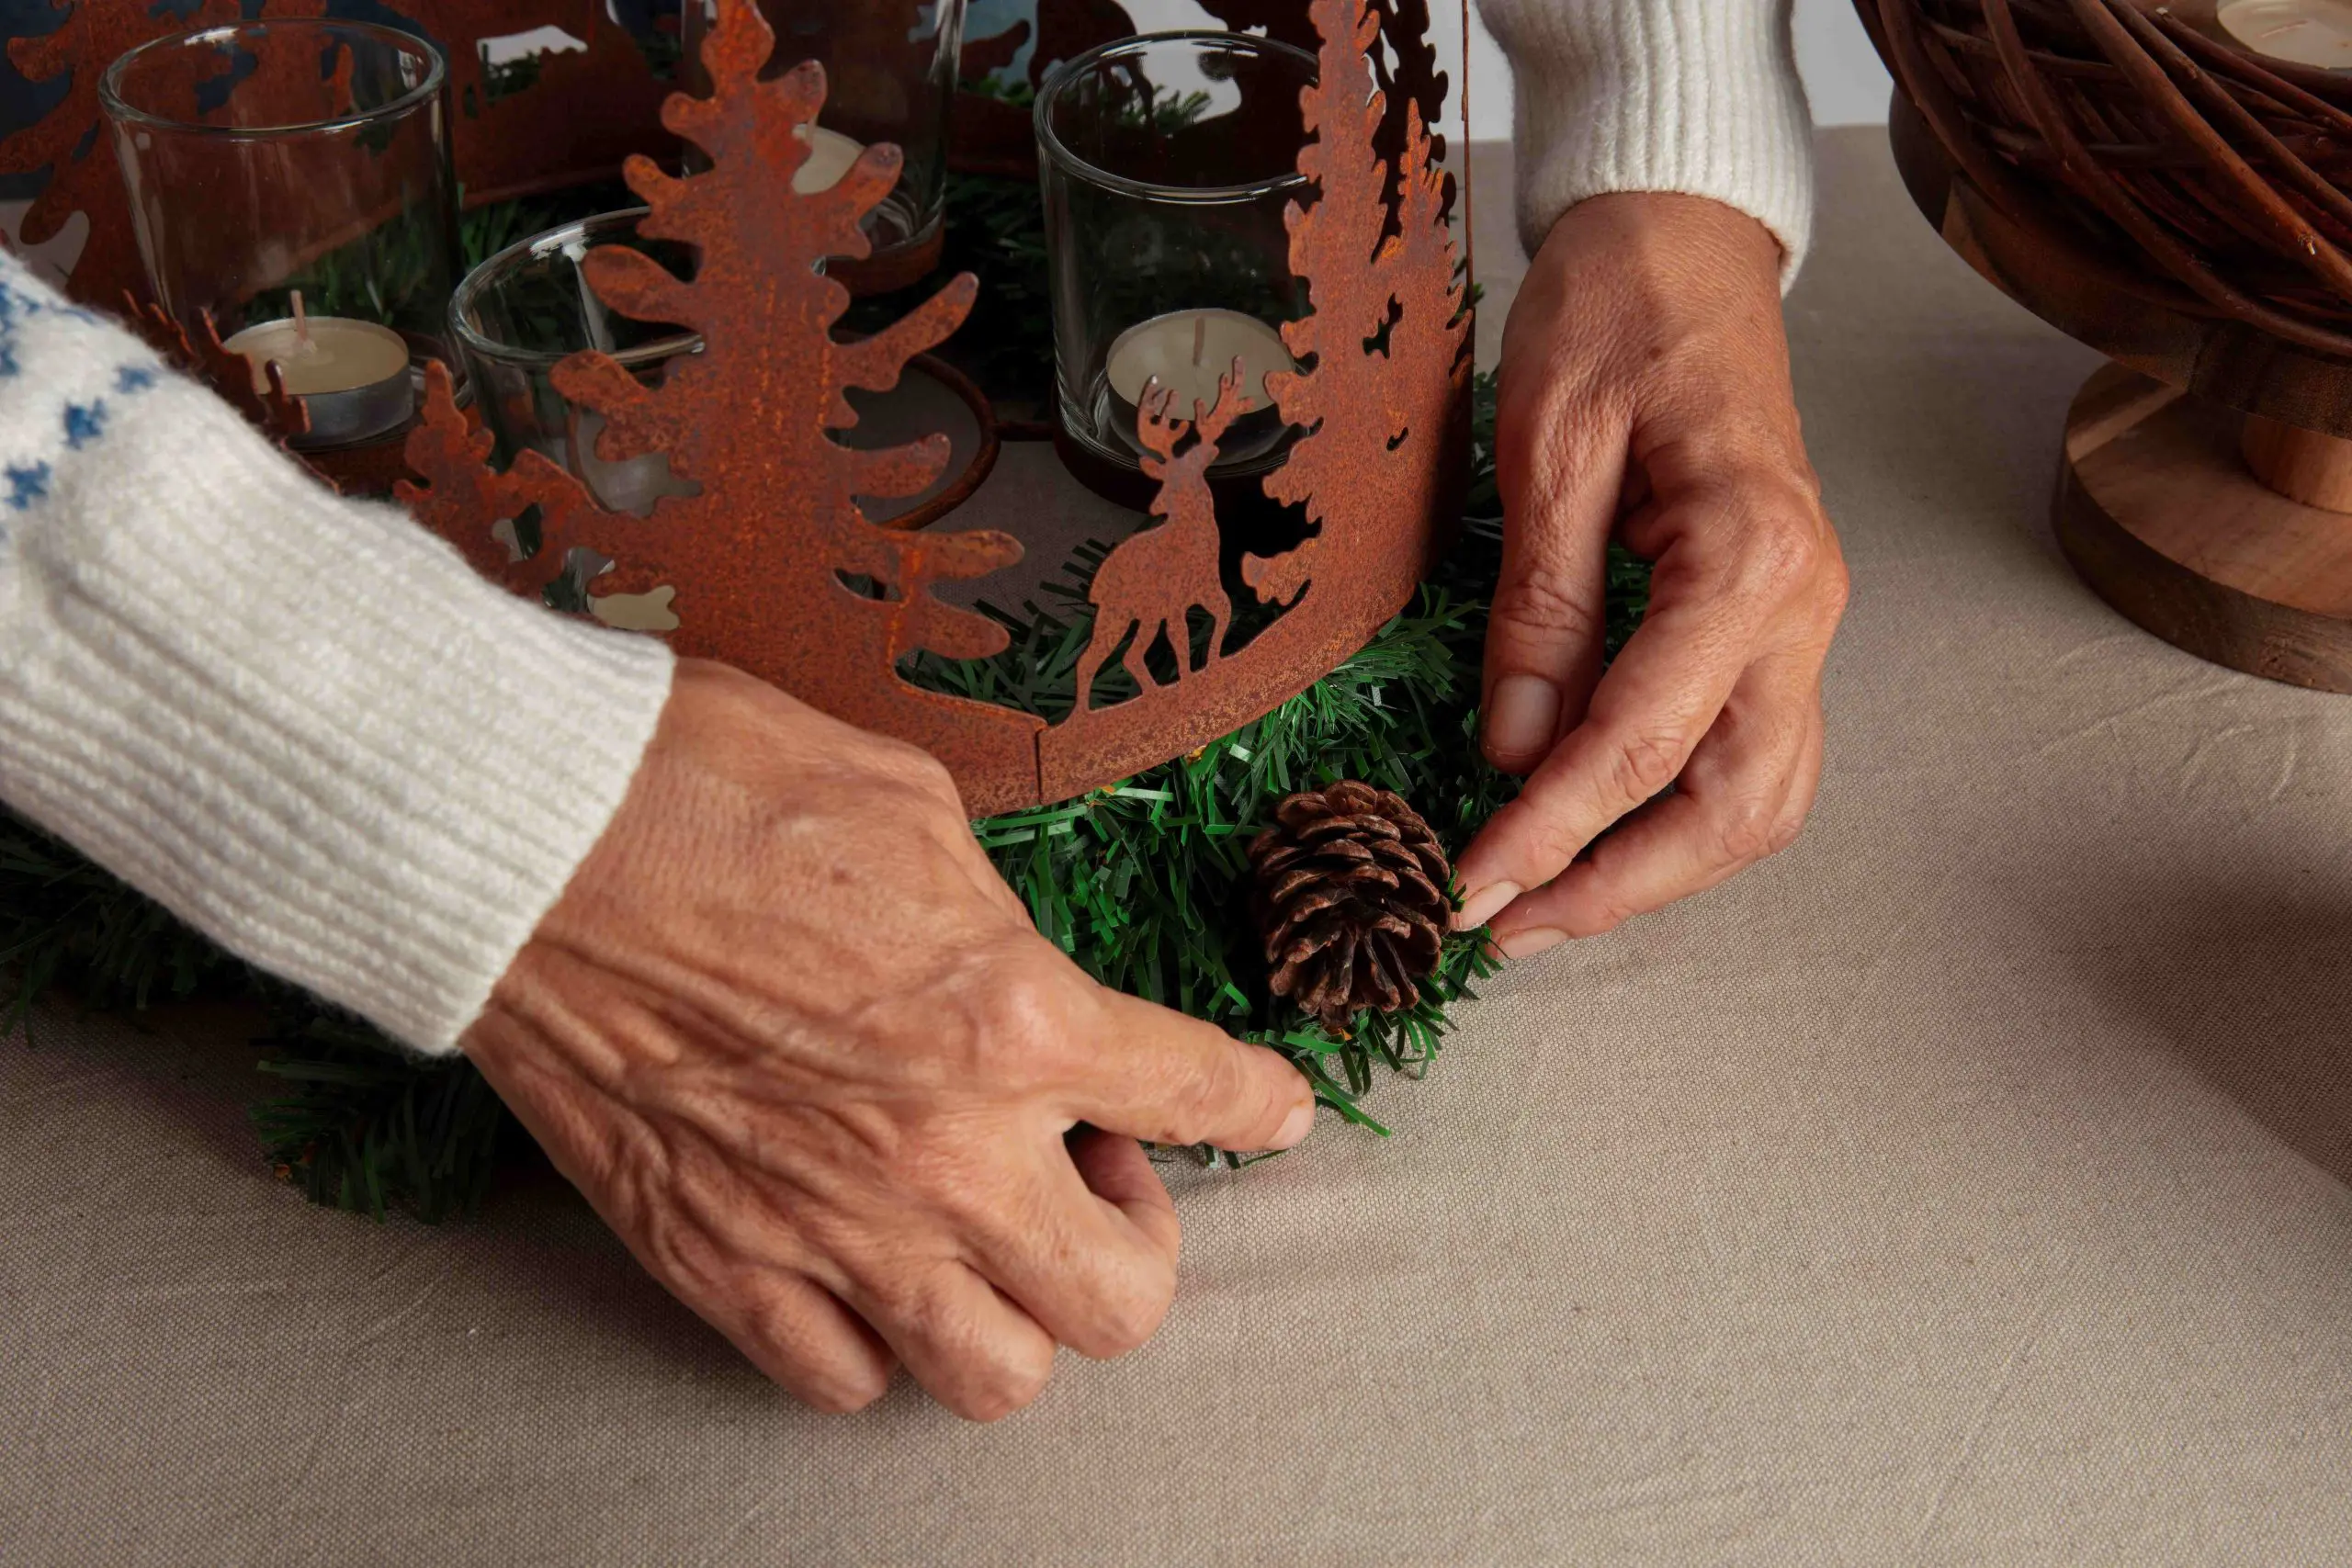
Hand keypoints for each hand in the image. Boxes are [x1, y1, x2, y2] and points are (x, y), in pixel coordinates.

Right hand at [463, 661, 1315, 1418]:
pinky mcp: (718, 1263)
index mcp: (1014, 1016)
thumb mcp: (913, 807)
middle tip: (1094, 1169)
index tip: (1273, 1112)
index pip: (1196, 1092)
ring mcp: (829, 1227)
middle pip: (1122, 1301)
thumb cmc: (709, 786)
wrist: (527, 836)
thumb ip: (995, 918)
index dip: (1256, 1105)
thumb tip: (1015, 964)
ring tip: (987, 1237)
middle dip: (1138, 1241)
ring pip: (996, 1376)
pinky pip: (843, 1381)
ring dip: (1018, 1315)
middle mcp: (942, 1151)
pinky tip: (870, 1271)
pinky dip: (878, 1344)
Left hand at [1454, 193, 1848, 954]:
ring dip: (1659, 871)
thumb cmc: (1616, 314)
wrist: (1684, 242)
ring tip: (1548, 906)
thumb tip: (1516, 752)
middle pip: (1733, 808)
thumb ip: (1541, 608)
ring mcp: (1806, 623)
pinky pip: (1752, 756)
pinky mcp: (1779, 625)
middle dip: (1618, 887)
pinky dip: (1682, 817)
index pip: (1642, 743)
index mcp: (1750, 559)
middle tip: (1506, 929)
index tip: (1469, 888)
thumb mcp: (1547, 448)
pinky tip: (1603, 838)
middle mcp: (1804, 608)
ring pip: (1762, 801)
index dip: (1551, 831)